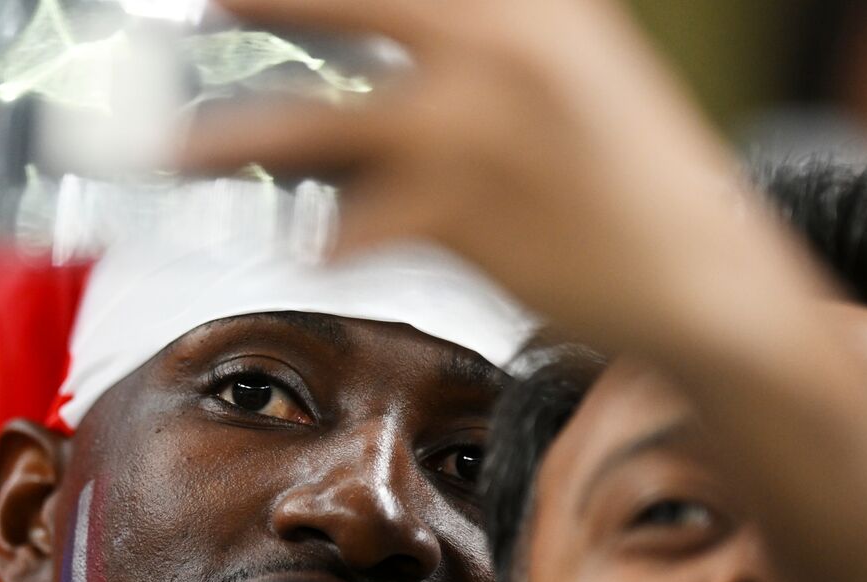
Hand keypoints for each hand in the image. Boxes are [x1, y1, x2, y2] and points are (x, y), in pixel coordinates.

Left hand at [182, 0, 816, 349]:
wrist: (699, 271)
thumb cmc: (621, 170)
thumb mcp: (567, 61)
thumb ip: (474, 38)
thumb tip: (347, 75)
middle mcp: (495, 41)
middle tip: (196, 2)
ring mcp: (469, 128)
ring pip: (303, 126)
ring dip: (221, 140)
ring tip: (167, 149)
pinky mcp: (454, 216)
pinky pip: (345, 225)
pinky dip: (319, 237)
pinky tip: (313, 244)